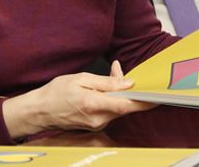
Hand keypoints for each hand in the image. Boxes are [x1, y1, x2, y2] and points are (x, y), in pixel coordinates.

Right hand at [2, 60, 155, 138]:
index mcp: (94, 104)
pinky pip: (111, 111)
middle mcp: (99, 119)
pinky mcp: (96, 126)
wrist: (39, 112)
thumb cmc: (56, 93)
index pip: (127, 105)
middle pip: (125, 105)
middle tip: (120, 71)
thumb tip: (128, 83)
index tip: (159, 96)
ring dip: (120, 93)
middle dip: (129, 89)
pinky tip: (104, 89)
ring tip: (110, 76)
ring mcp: (98, 125)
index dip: (145, 101)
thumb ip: (106, 82)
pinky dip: (113, 99)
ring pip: (119, 108)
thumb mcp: (81, 78)